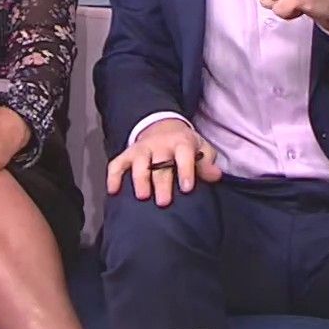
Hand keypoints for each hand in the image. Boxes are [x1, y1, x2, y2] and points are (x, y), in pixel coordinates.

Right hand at [105, 117, 221, 206]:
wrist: (163, 126)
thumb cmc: (185, 145)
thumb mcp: (202, 148)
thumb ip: (207, 162)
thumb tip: (215, 175)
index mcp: (181, 143)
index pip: (184, 155)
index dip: (186, 171)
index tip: (186, 188)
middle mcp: (160, 145)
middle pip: (160, 164)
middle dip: (161, 183)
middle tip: (163, 202)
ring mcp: (142, 149)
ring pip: (139, 163)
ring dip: (140, 179)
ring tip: (142, 196)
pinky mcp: (128, 154)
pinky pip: (117, 164)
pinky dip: (113, 176)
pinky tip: (113, 191)